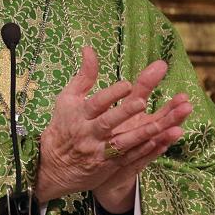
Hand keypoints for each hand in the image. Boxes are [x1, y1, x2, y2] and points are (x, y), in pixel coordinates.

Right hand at [35, 47, 192, 205]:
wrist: (54, 165)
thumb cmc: (64, 124)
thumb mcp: (68, 98)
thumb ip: (83, 75)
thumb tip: (89, 49)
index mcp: (79, 114)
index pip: (96, 103)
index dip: (111, 94)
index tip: (127, 84)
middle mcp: (89, 133)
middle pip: (108, 122)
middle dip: (125, 113)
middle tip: (142, 102)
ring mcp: (99, 151)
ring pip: (123, 142)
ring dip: (142, 134)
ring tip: (160, 125)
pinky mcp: (109, 165)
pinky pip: (129, 158)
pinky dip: (144, 151)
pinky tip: (160, 142)